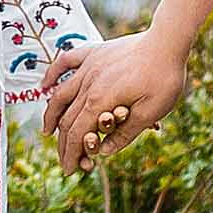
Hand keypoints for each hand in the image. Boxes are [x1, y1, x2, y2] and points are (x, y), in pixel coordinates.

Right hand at [46, 26, 186, 164]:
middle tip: (65, 160)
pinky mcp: (94, 53)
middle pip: (66, 119)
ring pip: (61, 94)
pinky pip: (66, 62)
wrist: (167, 42)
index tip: (70, 170)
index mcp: (100, 101)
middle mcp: (88, 84)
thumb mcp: (151, 112)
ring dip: (51, 115)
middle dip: (63, 144)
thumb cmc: (164, 77)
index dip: (71, 154)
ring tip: (47, 131)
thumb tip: (105, 151)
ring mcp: (88, 67)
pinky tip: (45, 85)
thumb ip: (125, 133)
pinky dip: (53, 75)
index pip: (76, 134)